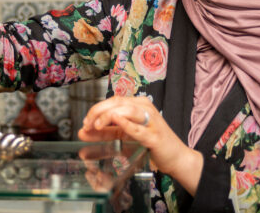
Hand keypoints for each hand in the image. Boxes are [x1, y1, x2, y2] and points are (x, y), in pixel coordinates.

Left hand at [78, 95, 203, 195]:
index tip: (86, 122)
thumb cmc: (151, 145)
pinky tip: (116, 121)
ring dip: (108, 116)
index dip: (96, 109)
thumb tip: (83, 132)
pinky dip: (126, 124)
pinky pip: (138, 128)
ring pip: (127, 110)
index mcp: (138, 105)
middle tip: (87, 124)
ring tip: (97, 126)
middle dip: (98, 111)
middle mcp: (145, 108)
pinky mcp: (155, 136)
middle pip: (117, 102)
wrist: (176, 159)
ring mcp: (151, 121)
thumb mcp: (124, 137)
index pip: (113, 101)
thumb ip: (105, 133)